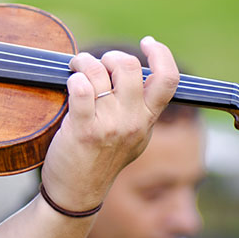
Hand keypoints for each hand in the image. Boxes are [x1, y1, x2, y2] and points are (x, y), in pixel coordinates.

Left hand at [40, 36, 178, 211]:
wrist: (77, 195)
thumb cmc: (100, 161)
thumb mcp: (134, 138)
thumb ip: (140, 110)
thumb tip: (141, 76)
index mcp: (147, 120)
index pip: (168, 80)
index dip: (161, 54)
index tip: (147, 42)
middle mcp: (132, 122)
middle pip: (129, 67)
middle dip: (109, 56)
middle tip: (95, 63)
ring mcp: (109, 127)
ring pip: (98, 72)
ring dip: (82, 62)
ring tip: (75, 68)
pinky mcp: (83, 131)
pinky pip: (80, 89)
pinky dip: (73, 78)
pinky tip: (70, 82)